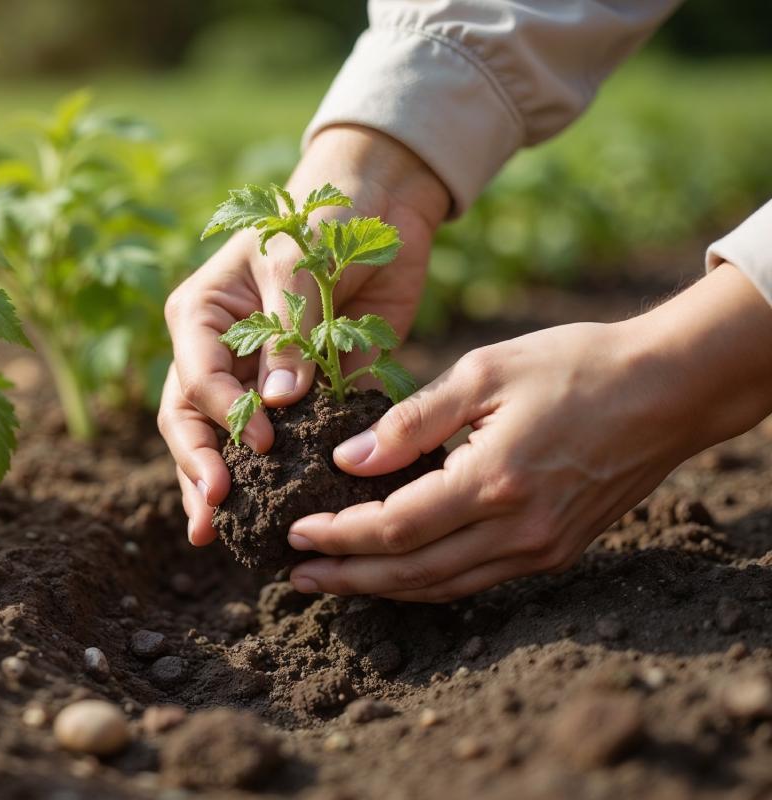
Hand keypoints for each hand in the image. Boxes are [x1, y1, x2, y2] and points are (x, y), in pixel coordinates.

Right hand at [159, 125, 450, 544]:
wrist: (378, 204)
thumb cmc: (324, 214)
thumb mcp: (299, 260)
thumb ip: (288, 328)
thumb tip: (279, 401)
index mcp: (202, 316)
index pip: (196, 376)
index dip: (223, 415)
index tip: (260, 442)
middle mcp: (219, 353)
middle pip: (193, 420)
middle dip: (200, 468)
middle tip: (215, 513)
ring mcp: (257, 378)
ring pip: (228, 441)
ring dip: (225, 484)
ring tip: (222, 535)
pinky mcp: (303, 394)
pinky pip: (287, 441)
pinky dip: (283, 475)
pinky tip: (283, 512)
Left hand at [287, 263, 771, 600]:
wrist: (669, 388)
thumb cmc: (574, 365)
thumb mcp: (485, 372)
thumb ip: (411, 421)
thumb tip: (346, 459)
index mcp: (494, 480)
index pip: (393, 526)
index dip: (338, 536)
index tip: (294, 532)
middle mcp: (518, 529)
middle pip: (411, 571)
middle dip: (347, 575)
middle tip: (296, 575)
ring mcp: (540, 548)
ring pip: (443, 586)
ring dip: (381, 587)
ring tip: (333, 581)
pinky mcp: (556, 551)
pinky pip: (476, 580)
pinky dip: (428, 582)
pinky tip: (396, 573)